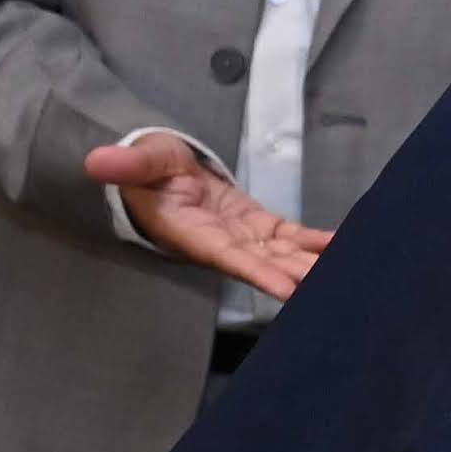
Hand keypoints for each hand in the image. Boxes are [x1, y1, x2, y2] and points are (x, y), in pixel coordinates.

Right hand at [87, 135, 329, 301]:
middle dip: (299, 276)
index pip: (227, 258)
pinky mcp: (258, 224)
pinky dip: (317, 241)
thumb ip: (126, 166)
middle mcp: (221, 243)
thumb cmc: (144, 170)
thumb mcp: (137, 162)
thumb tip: (97, 161)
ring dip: (314, 263)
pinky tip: (344, 245)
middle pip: (265, 265)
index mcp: (191, 233)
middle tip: (337, 287)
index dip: (257, 273)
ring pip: (284, 255)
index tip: (287, 290)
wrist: (155, 172)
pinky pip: (291, 236)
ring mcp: (242, 236)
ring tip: (353, 270)